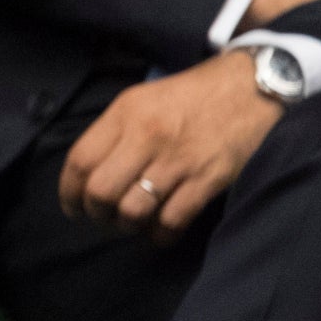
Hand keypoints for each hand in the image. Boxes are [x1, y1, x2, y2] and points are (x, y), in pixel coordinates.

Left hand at [59, 51, 280, 237]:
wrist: (250, 87)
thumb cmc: (191, 96)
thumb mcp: (143, 98)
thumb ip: (115, 131)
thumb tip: (89, 174)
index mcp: (126, 113)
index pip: (80, 160)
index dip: (69, 192)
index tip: (73, 207)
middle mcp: (147, 135)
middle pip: (101, 190)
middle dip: (96, 213)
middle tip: (103, 218)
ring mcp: (178, 159)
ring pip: (134, 210)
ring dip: (128, 225)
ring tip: (132, 222)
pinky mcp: (209, 178)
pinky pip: (172, 219)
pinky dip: (161, 233)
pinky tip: (160, 230)